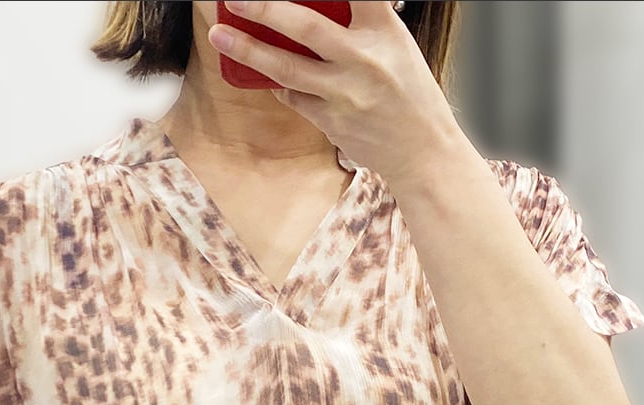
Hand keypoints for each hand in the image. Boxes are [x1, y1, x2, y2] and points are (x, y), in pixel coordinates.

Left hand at [208, 0, 456, 185]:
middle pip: (305, 26)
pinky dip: (279, 83)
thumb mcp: (396, 45)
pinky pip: (294, 96)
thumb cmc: (409, 94)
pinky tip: (268, 74)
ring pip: (286, 68)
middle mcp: (364, 59)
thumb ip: (361, 23)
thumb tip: (314, 7)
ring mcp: (345, 94)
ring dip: (248, 51)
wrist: (423, 152)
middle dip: (265, 9)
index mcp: (385, 31)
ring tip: (221, 37)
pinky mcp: (332, 122)